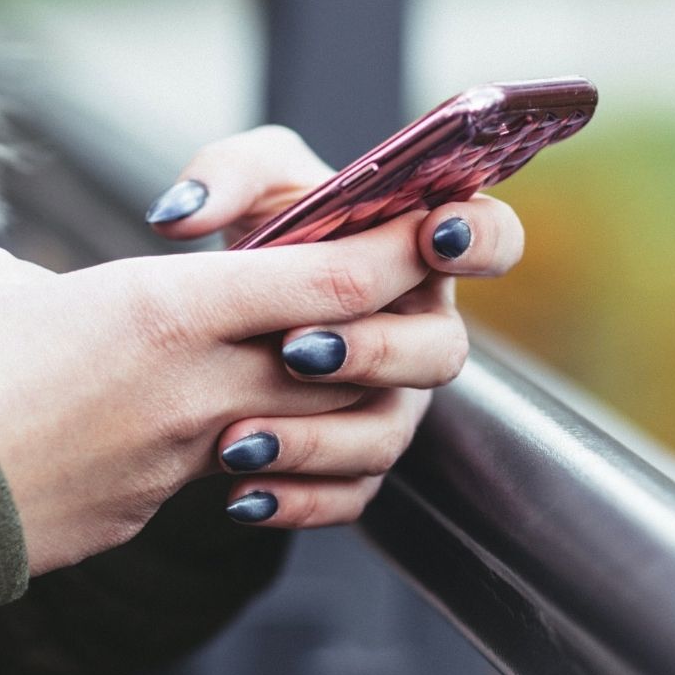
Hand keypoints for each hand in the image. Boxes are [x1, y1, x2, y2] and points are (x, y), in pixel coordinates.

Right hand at [0, 205, 429, 574]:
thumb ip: (61, 279)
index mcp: (165, 309)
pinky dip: (248, 456)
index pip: (330, 281)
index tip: (422, 228)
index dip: (392, 253)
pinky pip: (232, 479)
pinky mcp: (148, 512)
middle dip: (379, 330)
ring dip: (320, 403)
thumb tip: (60, 297)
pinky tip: (218, 439)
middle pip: (344, 360)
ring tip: (296, 373)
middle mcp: (194, 388)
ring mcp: (178, 461)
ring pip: (303, 428)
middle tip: (378, 299)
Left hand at [142, 125, 525, 529]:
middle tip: (296, 347)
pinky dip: (296, 500)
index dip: (480, 239)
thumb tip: (181, 216)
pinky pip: (348, 495)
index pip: (493, 239)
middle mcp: (421, 331)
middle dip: (374, 351)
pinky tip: (241, 495)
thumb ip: (225, 174)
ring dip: (318, 438)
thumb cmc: (265, 231)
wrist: (223, 316)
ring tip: (239, 438)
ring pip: (387, 435)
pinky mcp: (357, 462)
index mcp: (422, 251)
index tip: (433, 235)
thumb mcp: (249, 184)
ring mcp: (395, 402)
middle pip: (442, 352)